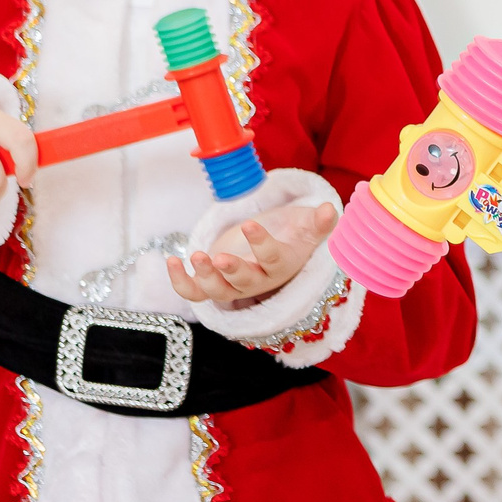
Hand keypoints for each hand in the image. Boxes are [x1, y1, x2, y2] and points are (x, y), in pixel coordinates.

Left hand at [165, 200, 335, 304]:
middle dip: (231, 272)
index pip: (272, 259)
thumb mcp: (306, 227)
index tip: (250, 225)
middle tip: (218, 259)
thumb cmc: (292, 235)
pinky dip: (181, 283)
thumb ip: (318, 222)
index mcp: (281, 266)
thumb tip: (330, 210)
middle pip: (244, 284)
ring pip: (219, 292)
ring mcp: (234, 285)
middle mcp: (258, 281)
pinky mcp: (214, 283)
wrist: (275, 247)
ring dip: (204, 278)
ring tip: (195, 257)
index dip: (262, 245)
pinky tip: (171, 262)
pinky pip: (195, 292)